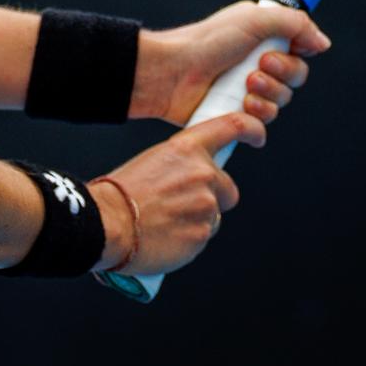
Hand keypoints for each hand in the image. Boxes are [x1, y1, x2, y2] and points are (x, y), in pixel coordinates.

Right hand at [87, 112, 265, 276]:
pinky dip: (189, 238)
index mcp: (186, 149)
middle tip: (183, 204)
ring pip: (214, 215)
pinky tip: (167, 236)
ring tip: (167, 222)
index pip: (231, 127)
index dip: (251, 128)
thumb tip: (191, 179)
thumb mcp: (152, 162)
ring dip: (198, 220)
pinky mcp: (203, 234)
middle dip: (213, 197)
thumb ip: (181, 166)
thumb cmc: (119, 192)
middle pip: (228, 187)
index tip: (257, 136)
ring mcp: (206, 206)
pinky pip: (203, 236)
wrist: (107, 223)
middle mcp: (202, 174)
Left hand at [132, 0, 330, 125]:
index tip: (289, 47)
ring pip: (282, 102)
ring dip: (268, 95)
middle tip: (258, 67)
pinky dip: (255, 118)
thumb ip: (295, 24)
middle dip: (282, 74)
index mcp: (262, 37)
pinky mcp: (236, 116)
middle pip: (296, 77)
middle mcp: (257, 63)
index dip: (299, 51)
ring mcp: (246, 90)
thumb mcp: (254, 19)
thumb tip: (323, 43)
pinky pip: (264, 126)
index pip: (300, 49)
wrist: (172, 73)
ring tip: (245, 86)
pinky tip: (240, 106)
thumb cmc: (206, 42)